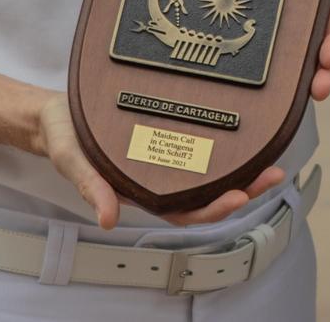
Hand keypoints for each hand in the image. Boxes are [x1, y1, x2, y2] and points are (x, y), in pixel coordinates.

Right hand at [36, 93, 284, 229]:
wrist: (56, 111)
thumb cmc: (64, 137)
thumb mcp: (71, 160)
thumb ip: (89, 187)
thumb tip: (108, 219)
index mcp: (140, 190)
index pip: (183, 210)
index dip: (213, 210)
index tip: (239, 197)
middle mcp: (160, 174)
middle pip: (208, 191)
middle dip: (244, 188)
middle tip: (273, 175)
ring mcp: (167, 152)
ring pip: (211, 167)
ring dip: (242, 166)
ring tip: (272, 156)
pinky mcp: (168, 127)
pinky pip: (201, 140)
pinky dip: (226, 140)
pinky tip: (248, 130)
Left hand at [232, 0, 329, 100]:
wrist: (281, 4)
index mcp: (319, 8)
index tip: (326, 55)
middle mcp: (318, 32)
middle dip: (328, 71)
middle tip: (320, 86)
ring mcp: (308, 53)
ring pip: (319, 71)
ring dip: (319, 84)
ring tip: (315, 95)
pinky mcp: (294, 70)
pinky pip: (299, 83)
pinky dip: (297, 92)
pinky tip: (290, 103)